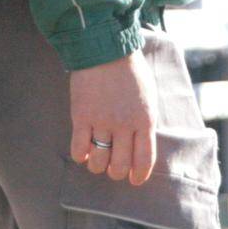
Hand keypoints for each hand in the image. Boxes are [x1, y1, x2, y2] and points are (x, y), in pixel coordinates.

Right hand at [69, 51, 159, 185]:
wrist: (105, 49)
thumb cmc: (130, 72)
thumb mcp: (148, 97)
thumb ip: (146, 121)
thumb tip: (142, 144)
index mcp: (145, 120)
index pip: (144, 160)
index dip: (138, 175)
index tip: (134, 179)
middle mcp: (124, 125)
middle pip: (120, 165)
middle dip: (116, 173)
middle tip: (113, 168)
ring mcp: (101, 121)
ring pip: (98, 161)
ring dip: (97, 166)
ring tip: (97, 160)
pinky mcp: (81, 116)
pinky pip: (79, 148)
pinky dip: (80, 155)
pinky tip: (83, 150)